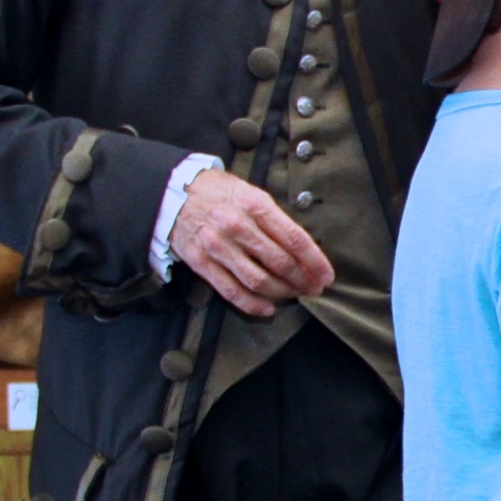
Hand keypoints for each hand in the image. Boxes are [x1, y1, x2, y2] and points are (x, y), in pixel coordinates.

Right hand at [168, 168, 333, 316]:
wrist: (172, 192)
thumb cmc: (220, 192)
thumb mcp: (252, 193)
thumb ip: (275, 219)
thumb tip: (302, 247)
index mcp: (256, 206)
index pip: (295, 239)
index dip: (315, 261)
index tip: (327, 276)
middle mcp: (239, 227)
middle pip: (280, 263)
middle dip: (303, 280)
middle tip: (314, 289)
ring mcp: (218, 246)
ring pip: (258, 280)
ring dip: (282, 293)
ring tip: (294, 295)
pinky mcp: (201, 262)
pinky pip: (231, 290)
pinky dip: (252, 304)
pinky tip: (268, 309)